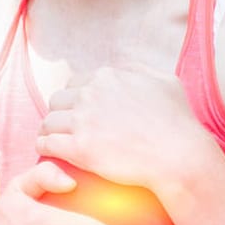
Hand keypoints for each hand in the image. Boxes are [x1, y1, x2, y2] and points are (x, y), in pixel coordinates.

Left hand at [36, 63, 218, 192]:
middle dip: (60, 113)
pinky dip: (44, 147)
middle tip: (65, 128)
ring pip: (48, 122)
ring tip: (54, 140)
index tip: (78, 113)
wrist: (179, 156)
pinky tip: (50, 152)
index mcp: (108, 77)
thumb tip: (123, 68)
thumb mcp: (165, 81)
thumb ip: (139, 69)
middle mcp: (91, 94)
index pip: (74, 83)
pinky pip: (46, 143)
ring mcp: (83, 121)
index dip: (75, 99)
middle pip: (57, 100)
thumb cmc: (178, 122)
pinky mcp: (78, 148)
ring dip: (49, 131)